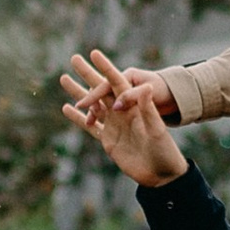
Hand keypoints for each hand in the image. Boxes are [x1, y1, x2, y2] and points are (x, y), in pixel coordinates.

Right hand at [61, 48, 186, 185]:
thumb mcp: (157, 129)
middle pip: (101, 89)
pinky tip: (66, 108)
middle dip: (88, 74)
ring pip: (92, 105)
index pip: (117, 82)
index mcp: (134, 106)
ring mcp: (114, 125)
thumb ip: (148, 109)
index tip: (94, 53)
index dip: (105, 68)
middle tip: (74, 58)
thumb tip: (145, 85)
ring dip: (78, 92)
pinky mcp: (109, 140)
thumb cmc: (164, 151)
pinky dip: (78, 118)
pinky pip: (91, 126)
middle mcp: (122, 112)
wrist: (161, 175)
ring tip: (64, 78)